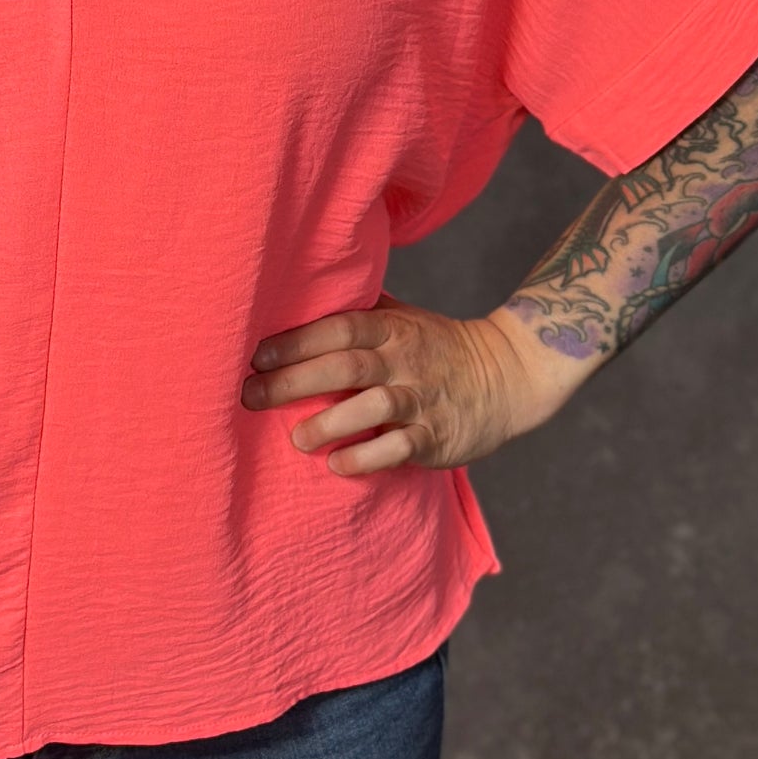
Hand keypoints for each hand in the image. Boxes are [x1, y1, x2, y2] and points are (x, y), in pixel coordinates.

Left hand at [239, 292, 578, 474]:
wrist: (507, 375)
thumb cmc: (436, 345)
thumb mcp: (402, 316)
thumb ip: (357, 308)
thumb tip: (298, 293)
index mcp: (391, 328)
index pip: (338, 329)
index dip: (295, 341)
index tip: (255, 356)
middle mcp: (403, 360)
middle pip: (345, 367)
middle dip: (293, 382)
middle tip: (250, 396)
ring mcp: (421, 398)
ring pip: (373, 407)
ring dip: (329, 424)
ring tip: (295, 438)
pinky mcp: (436, 436)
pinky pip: (399, 448)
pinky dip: (367, 457)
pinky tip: (337, 465)